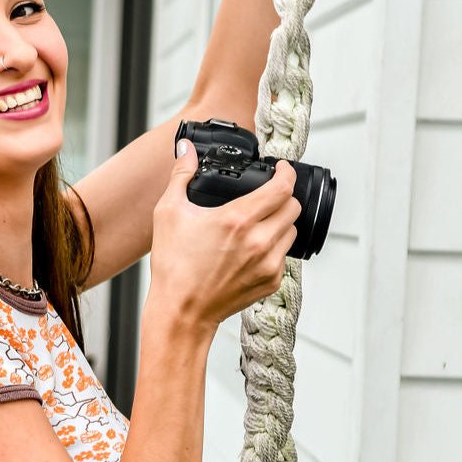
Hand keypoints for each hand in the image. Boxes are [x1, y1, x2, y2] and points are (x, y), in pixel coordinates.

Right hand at [148, 144, 299, 329]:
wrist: (181, 312)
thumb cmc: (173, 267)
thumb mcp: (168, 213)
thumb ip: (181, 175)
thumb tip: (186, 150)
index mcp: (237, 220)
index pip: (283, 187)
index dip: (286, 172)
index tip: (281, 169)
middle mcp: (259, 241)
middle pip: (293, 207)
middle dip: (283, 196)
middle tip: (268, 195)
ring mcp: (268, 264)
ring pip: (291, 231)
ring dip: (280, 222)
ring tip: (259, 223)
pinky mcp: (271, 282)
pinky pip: (284, 256)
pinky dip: (274, 248)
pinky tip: (252, 249)